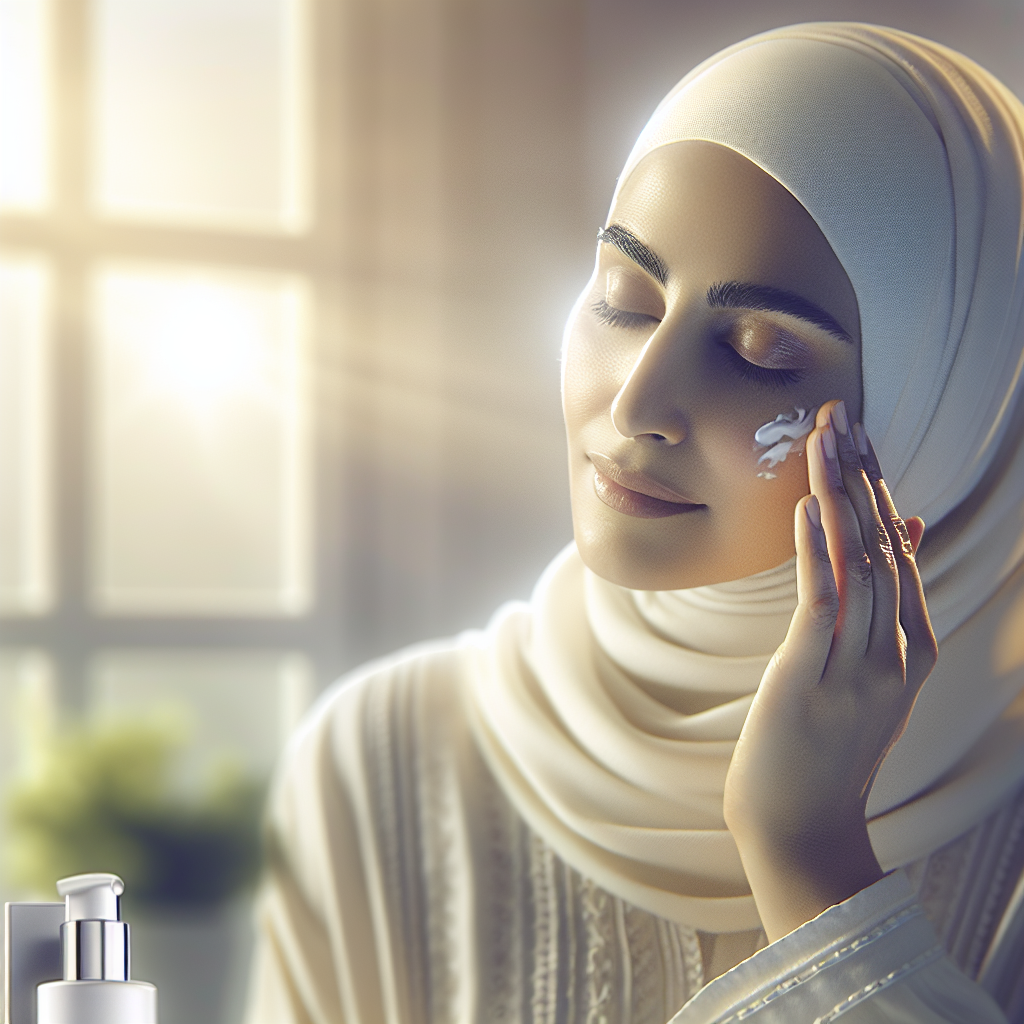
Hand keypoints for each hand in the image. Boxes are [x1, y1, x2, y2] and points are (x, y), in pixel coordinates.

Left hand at [722, 399, 936, 941]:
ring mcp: (861, 667)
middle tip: (840, 414)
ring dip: (838, 496)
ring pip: (858, 562)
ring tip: (824, 439)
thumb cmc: (825, 743)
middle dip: (860, 475)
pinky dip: (815, 549)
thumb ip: (888, 604)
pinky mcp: (814, 676)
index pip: (898, 551)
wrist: (800, 823)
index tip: (858, 436)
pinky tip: (805, 506)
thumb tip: (904, 528)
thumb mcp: (869, 672)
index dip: (878, 488)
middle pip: (883, 544)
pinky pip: (822, 600)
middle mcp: (897, 652)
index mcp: (914, 647)